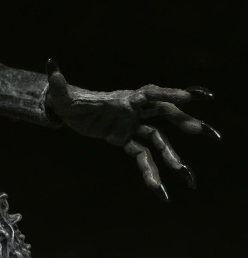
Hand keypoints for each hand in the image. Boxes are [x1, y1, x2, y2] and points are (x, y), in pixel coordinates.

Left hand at [46, 59, 218, 200]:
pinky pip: (142, 157)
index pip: (151, 94)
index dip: (171, 94)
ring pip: (158, 141)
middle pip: (165, 114)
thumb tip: (51, 66)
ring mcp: (131, 126)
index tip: (194, 97)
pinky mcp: (125, 139)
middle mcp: (133, 110)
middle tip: (206, 133)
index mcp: (124, 99)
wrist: (66, 111)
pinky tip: (159, 191)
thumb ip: (58, 83)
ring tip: (188, 178)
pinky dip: (150, 172)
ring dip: (173, 157)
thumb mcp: (60, 95)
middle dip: (185, 121)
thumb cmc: (65, 100)